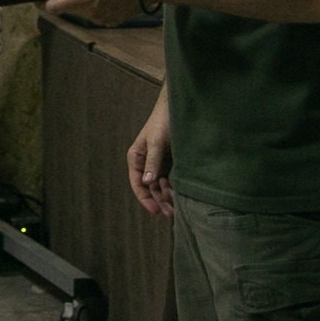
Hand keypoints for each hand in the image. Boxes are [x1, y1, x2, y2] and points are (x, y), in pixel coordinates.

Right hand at [126, 93, 175, 217]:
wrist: (180, 106)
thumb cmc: (163, 121)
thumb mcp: (156, 142)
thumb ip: (152, 162)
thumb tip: (147, 182)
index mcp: (136, 157)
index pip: (137, 183)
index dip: (145, 198)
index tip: (155, 211)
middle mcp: (146, 163)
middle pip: (150, 187)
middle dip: (159, 200)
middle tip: (171, 213)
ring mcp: (159, 163)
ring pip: (162, 186)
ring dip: (168, 197)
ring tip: (178, 206)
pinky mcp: (172, 162)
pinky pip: (172, 179)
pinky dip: (176, 188)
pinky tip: (183, 195)